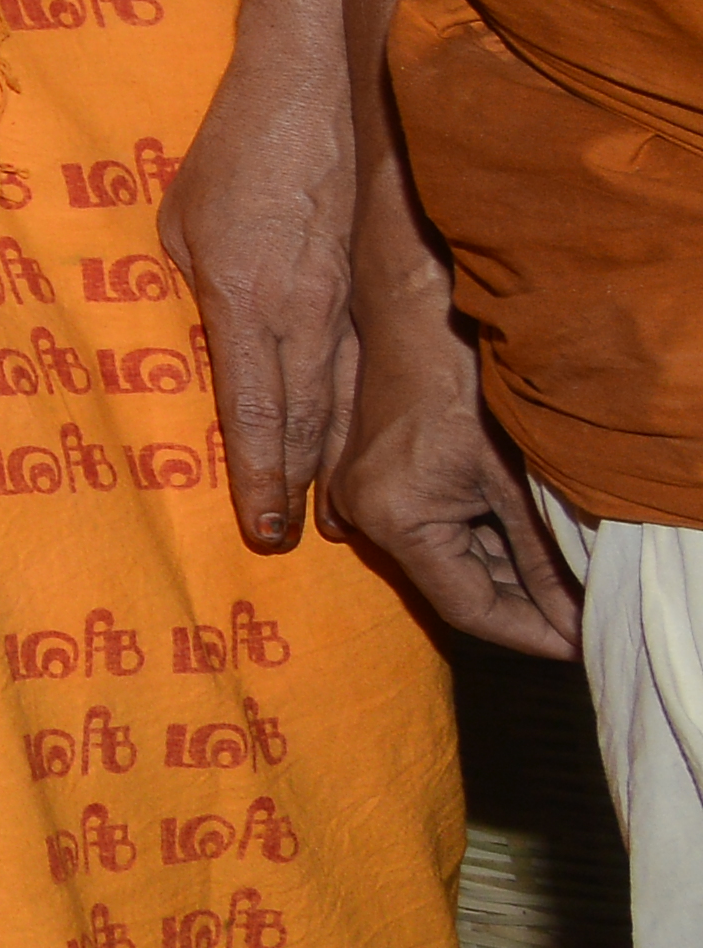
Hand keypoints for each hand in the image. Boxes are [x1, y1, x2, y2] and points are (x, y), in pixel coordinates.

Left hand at [166, 5, 365, 558]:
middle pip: (300, 419)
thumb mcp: (179, 224)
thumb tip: (198, 339)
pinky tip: (358, 447)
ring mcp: (341, 303)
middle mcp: (299, 312)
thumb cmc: (230, 155)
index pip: (251, 409)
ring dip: (330, 461)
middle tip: (285, 539)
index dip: (258, 473)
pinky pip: (360, 367)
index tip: (263, 525)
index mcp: (241, 299)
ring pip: (339, 401)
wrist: (310, 96)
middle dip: (292, 484)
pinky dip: (357, 414)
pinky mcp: (367, 289)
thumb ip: (190, 291)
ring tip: (326, 516)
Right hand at [326, 259, 578, 658]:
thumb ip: (542, 561)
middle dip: (525, 601)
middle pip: (455, 585)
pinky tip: (529, 532)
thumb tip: (573, 625)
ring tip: (569, 572)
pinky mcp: (369, 473)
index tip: (584, 643)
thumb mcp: (518, 480)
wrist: (419, 304)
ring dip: (507, 568)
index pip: (468, 609)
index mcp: (392, 519)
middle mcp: (361, 514)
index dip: (532, 633)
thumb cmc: (466, 378)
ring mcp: (359, 493)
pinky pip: (434, 526)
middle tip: (587, 609)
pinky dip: (484, 536)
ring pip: (448, 557)